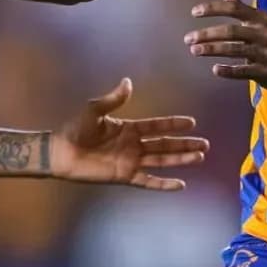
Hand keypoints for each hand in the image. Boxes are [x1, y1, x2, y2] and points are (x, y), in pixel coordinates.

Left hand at [51, 79, 208, 190]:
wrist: (61, 153)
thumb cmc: (75, 130)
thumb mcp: (94, 110)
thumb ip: (113, 99)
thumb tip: (128, 82)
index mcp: (129, 128)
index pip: (157, 126)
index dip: (173, 125)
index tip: (191, 122)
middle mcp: (134, 145)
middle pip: (165, 144)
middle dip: (185, 144)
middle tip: (205, 144)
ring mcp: (131, 161)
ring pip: (162, 160)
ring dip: (181, 159)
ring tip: (200, 157)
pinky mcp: (125, 176)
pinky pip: (148, 181)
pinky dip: (164, 184)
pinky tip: (180, 184)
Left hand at [186, 0, 266, 89]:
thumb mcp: (262, 22)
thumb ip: (243, 8)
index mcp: (262, 18)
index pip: (234, 9)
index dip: (213, 8)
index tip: (194, 12)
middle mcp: (264, 33)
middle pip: (231, 31)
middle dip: (207, 34)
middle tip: (188, 39)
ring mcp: (265, 53)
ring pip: (234, 50)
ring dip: (212, 50)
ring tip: (194, 50)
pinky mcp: (265, 71)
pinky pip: (243, 71)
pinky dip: (228, 70)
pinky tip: (215, 69)